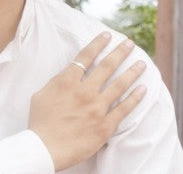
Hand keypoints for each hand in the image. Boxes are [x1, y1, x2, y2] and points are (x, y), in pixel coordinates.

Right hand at [28, 32, 146, 170]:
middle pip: (106, 67)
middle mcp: (84, 91)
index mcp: (67, 81)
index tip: (107, 35)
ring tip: (142, 63)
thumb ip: (57, 81)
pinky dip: (134, 98)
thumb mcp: (42, 93)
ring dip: (132, 72)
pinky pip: (123, 109)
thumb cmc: (40, 120)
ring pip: (119, 85)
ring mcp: (96, 108)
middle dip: (119, 52)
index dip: (98, 44)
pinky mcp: (105, 125)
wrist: (45, 147)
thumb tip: (69, 72)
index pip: (86, 57)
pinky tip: (142, 89)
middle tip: (129, 44)